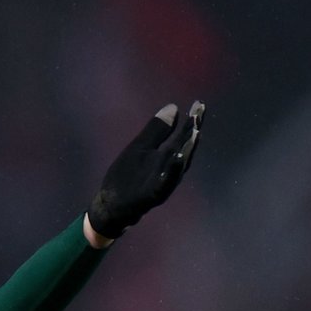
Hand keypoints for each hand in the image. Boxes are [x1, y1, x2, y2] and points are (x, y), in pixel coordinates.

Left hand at [87, 101, 204, 238]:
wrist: (111, 206)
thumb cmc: (127, 176)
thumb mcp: (140, 148)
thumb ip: (157, 130)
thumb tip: (174, 107)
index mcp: (167, 155)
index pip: (182, 135)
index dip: (192, 120)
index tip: (199, 104)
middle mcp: (170, 168)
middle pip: (184, 148)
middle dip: (192, 132)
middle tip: (199, 114)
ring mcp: (162, 182)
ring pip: (178, 166)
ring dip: (187, 150)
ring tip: (194, 132)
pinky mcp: (152, 195)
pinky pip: (164, 183)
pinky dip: (172, 172)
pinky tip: (177, 159)